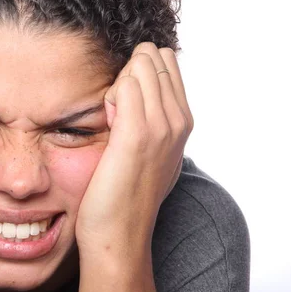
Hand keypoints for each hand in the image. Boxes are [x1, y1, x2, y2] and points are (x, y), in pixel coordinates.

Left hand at [75, 42, 193, 256]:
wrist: (121, 234)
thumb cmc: (128, 196)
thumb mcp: (154, 156)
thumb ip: (156, 123)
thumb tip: (143, 97)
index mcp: (183, 121)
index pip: (165, 62)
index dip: (138, 72)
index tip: (125, 102)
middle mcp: (179, 120)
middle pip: (152, 57)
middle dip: (129, 72)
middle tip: (116, 110)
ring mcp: (161, 126)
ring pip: (139, 65)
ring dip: (118, 84)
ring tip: (112, 121)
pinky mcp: (137, 134)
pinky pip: (124, 84)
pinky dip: (110, 96)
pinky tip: (107, 124)